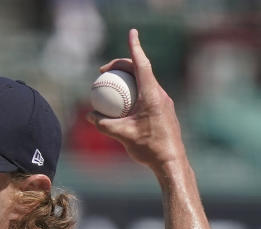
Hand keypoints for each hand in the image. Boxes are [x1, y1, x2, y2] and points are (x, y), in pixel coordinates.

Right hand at [87, 28, 186, 171]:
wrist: (171, 162)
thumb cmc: (148, 148)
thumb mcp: (121, 135)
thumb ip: (103, 124)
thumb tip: (89, 115)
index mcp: (152, 94)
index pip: (142, 64)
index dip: (135, 47)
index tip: (132, 33)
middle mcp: (160, 94)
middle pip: (142, 70)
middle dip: (123, 65)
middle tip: (104, 72)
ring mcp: (164, 102)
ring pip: (145, 82)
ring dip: (129, 79)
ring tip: (112, 87)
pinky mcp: (165, 111)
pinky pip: (148, 95)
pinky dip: (134, 93)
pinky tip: (124, 106)